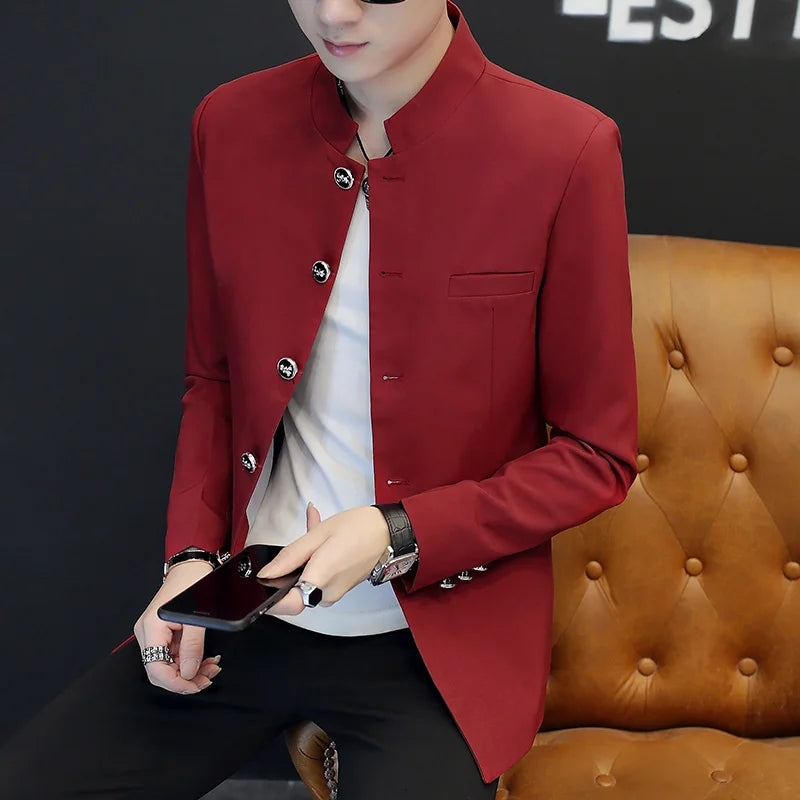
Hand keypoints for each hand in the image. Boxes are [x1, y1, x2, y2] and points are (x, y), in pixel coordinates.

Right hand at [133, 561, 221, 693]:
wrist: (192, 566)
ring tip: (211, 668)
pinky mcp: (164, 633)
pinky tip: (205, 661)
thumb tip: (188, 672)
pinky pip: (174, 655)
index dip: (174, 682)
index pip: (155, 668)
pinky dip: (190, 660)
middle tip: (207, 679)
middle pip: (161, 670)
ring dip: (191, 670)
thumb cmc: (192, 582)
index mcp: (151, 628)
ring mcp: (155, 634)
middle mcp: (148, 633)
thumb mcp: (196, 616)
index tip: (194, 686)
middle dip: (185, 679)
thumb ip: (192, 645)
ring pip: (169, 664)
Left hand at [257, 502, 390, 614]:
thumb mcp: (318, 534)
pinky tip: (320, 541)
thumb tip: (267, 573)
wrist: (388, 532)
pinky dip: (315, 562)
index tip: (263, 586)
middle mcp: (328, 593)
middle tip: (298, 546)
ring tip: (313, 535)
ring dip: (304, 561)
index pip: (289, 604)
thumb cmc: (359, 529)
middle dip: (290, 569)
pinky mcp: (338, 588)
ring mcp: (334, 592)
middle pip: (294, 590)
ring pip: (306, 582)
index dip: (271, 600)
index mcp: (321, 578)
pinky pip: (318, 578)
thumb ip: (290, 556)